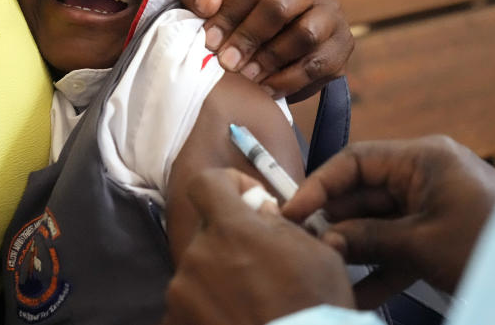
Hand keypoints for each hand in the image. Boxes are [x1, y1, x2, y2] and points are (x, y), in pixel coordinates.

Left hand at [162, 168, 353, 324]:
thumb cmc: (315, 307)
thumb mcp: (318, 255)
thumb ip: (281, 224)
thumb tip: (261, 213)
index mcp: (230, 229)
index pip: (206, 184)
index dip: (227, 185)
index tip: (250, 203)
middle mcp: (197, 256)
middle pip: (207, 234)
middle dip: (231, 244)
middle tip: (261, 269)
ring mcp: (181, 294)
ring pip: (198, 272)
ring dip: (220, 280)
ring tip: (251, 304)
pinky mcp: (175, 322)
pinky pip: (187, 307)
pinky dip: (207, 311)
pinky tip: (235, 320)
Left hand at [180, 0, 352, 101]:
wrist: (273, 43)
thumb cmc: (239, 17)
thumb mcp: (216, 2)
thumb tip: (206, 2)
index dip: (228, 16)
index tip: (209, 42)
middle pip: (279, 7)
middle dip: (249, 38)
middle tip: (227, 63)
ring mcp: (332, 14)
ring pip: (305, 34)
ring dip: (271, 59)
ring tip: (246, 77)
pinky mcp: (342, 45)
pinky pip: (320, 64)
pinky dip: (291, 80)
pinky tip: (266, 90)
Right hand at [282, 136, 494, 306]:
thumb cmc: (485, 245)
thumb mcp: (421, 243)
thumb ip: (367, 238)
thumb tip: (322, 240)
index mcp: (422, 159)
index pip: (356, 161)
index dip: (320, 184)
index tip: (292, 210)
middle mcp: (423, 177)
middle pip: (362, 192)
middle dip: (333, 221)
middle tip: (301, 244)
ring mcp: (431, 208)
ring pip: (376, 223)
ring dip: (352, 249)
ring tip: (322, 269)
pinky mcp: (438, 238)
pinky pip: (398, 247)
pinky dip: (379, 269)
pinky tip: (356, 294)